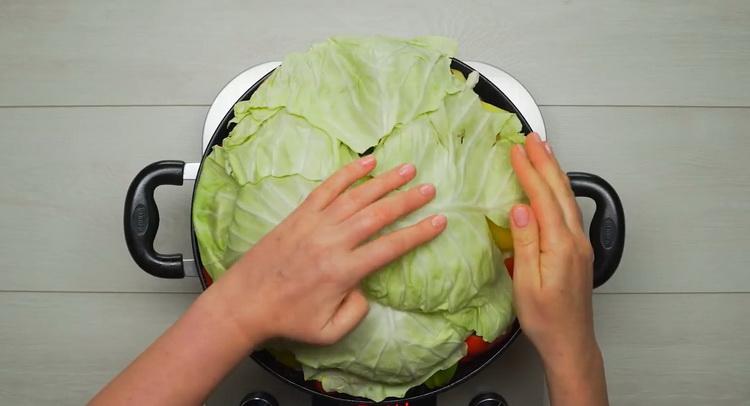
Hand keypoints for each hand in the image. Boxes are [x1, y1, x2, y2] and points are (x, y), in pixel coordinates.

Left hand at [214, 155, 446, 345]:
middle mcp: (332, 242)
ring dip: (384, 181)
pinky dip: (348, 173)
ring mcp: (315, 224)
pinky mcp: (300, 215)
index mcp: (343, 271)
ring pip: (356, 197)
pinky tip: (367, 162)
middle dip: (407, 200)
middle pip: (378, 215)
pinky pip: (327, 189)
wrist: (245, 302)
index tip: (439, 221)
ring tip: (408, 169)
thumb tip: (365, 289)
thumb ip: (356, 313)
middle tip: (430, 188)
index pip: (390, 247)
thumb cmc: (287, 319)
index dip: (418, 233)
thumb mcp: (329, 332)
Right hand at [509, 133, 606, 404]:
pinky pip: (569, 210)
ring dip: (555, 172)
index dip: (529, 172)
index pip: (542, 198)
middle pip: (560, 192)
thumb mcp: (526, 283)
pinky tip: (553, 186)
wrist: (571, 343)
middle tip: (532, 138)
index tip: (516, 150)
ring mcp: (580, 245)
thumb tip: (520, 207)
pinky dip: (559, 190)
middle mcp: (575, 240)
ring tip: (544, 152)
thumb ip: (526, 242)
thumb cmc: (544, 319)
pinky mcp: (579, 251)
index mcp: (560, 246)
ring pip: (568, 199)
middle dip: (546, 162)